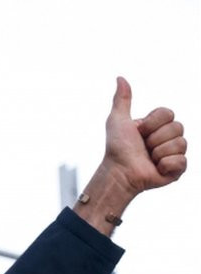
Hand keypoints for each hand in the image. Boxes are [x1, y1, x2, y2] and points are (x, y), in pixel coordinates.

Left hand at [103, 76, 187, 193]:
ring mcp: (175, 153)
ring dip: (158, 152)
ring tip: (148, 158)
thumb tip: (120, 78)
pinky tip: (155, 168)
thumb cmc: (116, 147)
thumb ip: (122, 100)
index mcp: (159, 125)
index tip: (138, 132)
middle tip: (143, 147)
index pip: (169, 113)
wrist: (118, 172)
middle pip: (177, 127)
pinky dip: (165, 165)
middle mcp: (169, 137)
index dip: (152, 123)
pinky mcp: (177, 169)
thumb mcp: (117, 120)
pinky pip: (181, 162)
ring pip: (180, 144)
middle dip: (155, 138)